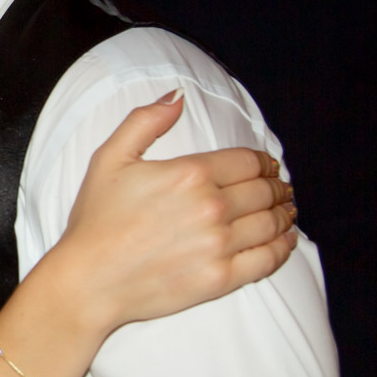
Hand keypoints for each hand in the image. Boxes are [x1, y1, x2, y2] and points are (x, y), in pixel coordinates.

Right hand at [61, 88, 297, 326]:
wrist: (90, 280)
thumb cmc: (96, 220)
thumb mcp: (110, 159)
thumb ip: (145, 121)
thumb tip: (178, 96)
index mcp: (189, 174)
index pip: (247, 161)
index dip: (264, 161)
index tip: (268, 165)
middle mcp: (211, 207)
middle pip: (263, 191)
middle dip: (277, 186)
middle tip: (281, 187)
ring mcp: (219, 245)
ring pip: (270, 223)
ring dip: (284, 213)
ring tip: (287, 210)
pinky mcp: (221, 278)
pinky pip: (268, 259)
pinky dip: (284, 247)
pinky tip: (287, 240)